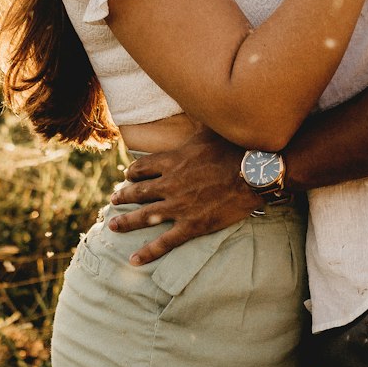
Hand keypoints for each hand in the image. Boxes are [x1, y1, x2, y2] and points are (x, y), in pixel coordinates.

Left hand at [106, 132, 257, 264]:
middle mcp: (169, 184)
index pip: (142, 168)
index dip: (132, 173)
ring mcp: (178, 206)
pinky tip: (135, 260)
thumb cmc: (234, 149)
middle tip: (114, 200)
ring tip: (113, 226)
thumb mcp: (209, 130)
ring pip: (144, 216)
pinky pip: (165, 242)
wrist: (253, 174)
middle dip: (124, 196)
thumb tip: (195, 107)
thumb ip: (195, 124)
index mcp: (172, 161)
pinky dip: (148, 252)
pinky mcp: (192, 225)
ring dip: (126, 222)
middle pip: (138, 192)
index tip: (127, 176)